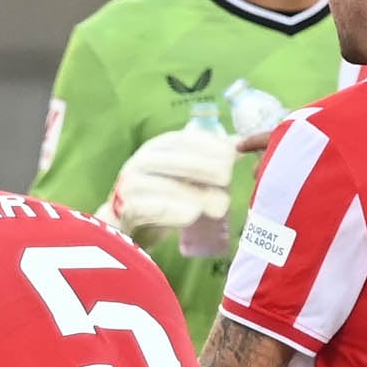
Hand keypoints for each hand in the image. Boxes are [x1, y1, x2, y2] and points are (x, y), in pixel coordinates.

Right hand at [106, 122, 241, 237]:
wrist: (128, 226)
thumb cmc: (163, 195)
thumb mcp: (183, 174)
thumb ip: (208, 160)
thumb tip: (240, 145)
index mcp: (156, 148)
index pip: (183, 140)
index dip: (208, 145)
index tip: (231, 155)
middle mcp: (141, 162)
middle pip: (174, 161)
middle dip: (204, 167)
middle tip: (227, 179)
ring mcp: (131, 186)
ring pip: (166, 186)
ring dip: (195, 194)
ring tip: (220, 206)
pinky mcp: (126, 210)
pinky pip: (152, 209)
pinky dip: (174, 212)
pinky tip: (192, 215)